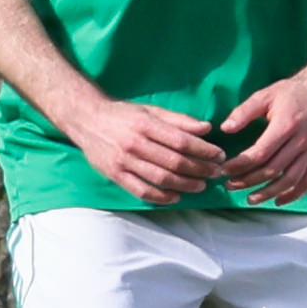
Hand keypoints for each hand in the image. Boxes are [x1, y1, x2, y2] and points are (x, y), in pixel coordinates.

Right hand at [68, 95, 229, 203]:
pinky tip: (176, 196)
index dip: (204, 150)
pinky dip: (160, 197)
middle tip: (216, 173)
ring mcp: (124, 162)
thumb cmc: (124, 115)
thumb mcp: (151, 111)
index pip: (182, 141)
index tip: (219, 155)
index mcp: (146, 125)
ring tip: (201, 186)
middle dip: (200, 169)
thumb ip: (179, 120)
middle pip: (174, 162)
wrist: (86, 120)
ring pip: (161, 178)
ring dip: (185, 184)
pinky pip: (141, 191)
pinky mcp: (115, 175)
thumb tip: (207, 128)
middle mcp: (135, 144)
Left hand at [219, 62, 306, 204]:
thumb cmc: (292, 92)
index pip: (260, 153)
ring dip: (269, 192)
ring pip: (290, 180)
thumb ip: (244, 112)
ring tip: (250, 199)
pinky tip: (279, 200)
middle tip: (230, 186)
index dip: (240, 165)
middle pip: (273, 169)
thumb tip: (225, 129)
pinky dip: (294, 194)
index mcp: (286, 125)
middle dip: (248, 181)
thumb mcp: (265, 95)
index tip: (224, 170)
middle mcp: (302, 141)